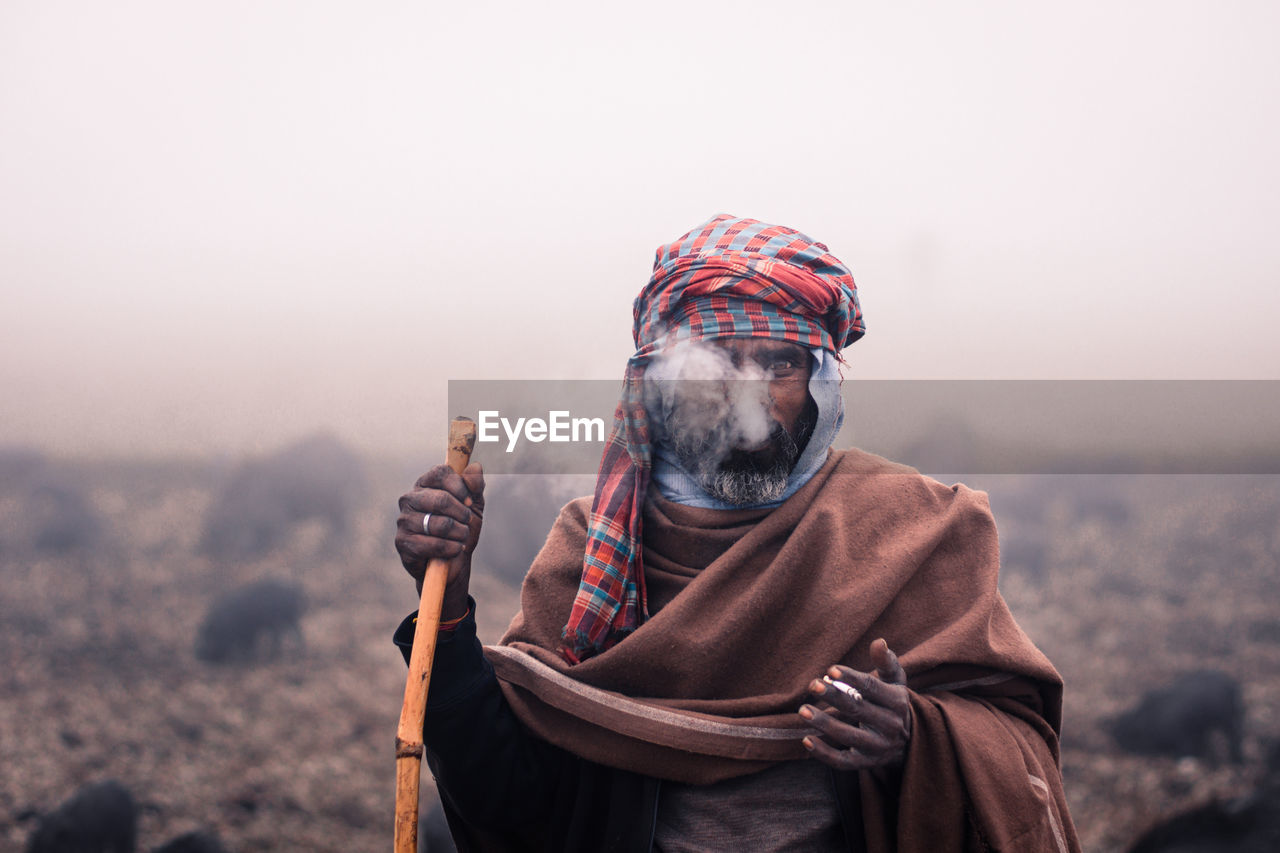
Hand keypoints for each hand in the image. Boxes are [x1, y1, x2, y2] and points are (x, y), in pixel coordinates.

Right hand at [394, 462, 484, 620]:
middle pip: (441, 499)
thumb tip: (475, 467)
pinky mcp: (402, 543)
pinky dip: (451, 549)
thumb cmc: (460, 529)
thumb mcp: (474, 506)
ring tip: (461, 538)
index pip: (441, 473)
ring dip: (459, 533)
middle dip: (462, 514)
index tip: (469, 502)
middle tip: (467, 523)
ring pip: (440, 524)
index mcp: (425, 484)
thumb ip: (475, 486)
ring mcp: (404, 521)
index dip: (460, 487)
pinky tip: (455, 550)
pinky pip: (433, 544)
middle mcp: (409, 499)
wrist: (454, 562)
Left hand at [799, 638, 912, 771]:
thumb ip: (886, 662)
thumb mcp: (895, 682)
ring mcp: (879, 748)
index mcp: (897, 702)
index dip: (851, 678)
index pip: (872, 688)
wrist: (910, 743)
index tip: (830, 670)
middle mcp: (891, 726)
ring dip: (825, 723)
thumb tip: (878, 641)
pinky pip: (844, 762)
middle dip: (834, 696)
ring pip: (849, 736)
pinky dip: (825, 754)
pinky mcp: (866, 764)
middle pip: (859, 709)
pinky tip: (806, 740)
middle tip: (812, 685)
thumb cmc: (893, 703)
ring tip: (803, 710)